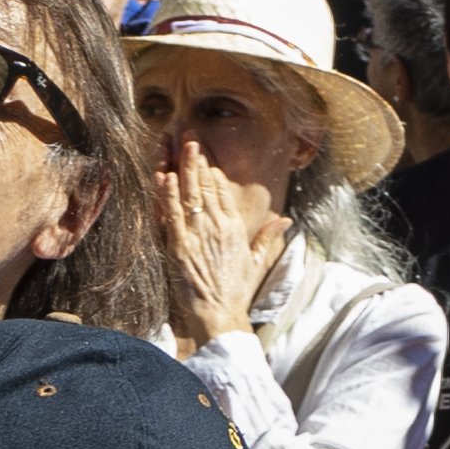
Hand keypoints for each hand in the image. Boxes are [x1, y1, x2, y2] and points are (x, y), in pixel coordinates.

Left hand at [157, 149, 287, 344]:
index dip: (211, 170)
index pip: (222, 190)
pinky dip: (166, 194)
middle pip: (205, 184)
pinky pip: (172, 214)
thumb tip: (286, 219)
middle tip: (188, 134)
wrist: (219, 313)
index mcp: (235, 227)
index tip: (204, 154)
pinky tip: (163, 176)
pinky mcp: (179, 246)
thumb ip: (268, 237)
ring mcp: (197, 234)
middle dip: (196, 157)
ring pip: (188, 193)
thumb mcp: (256, 261)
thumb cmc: (236, 290)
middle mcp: (217, 226)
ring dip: (181, 167)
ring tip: (176, 144)